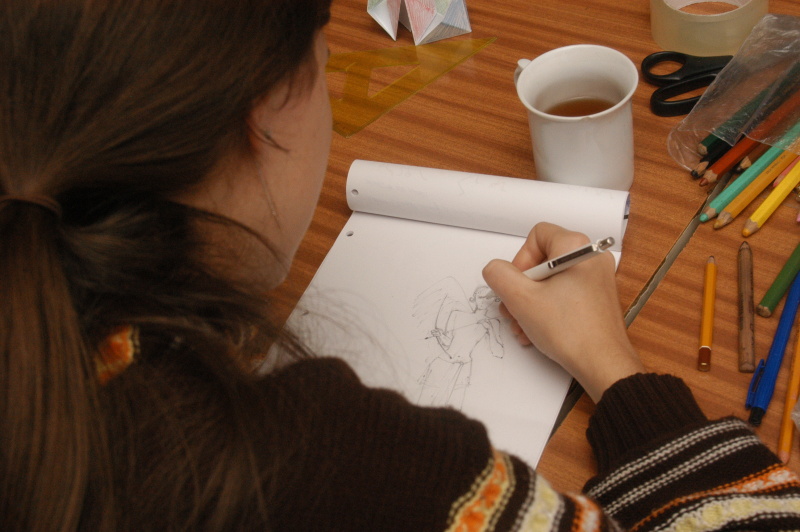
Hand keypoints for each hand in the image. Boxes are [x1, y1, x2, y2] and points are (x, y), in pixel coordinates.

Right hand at [482, 222, 643, 401]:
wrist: (602, 364)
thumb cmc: (570, 331)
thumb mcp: (521, 299)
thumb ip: (499, 275)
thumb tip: (495, 269)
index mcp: (577, 248)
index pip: (537, 236)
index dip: (520, 260)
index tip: (517, 285)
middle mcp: (591, 259)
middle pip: (542, 261)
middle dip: (522, 287)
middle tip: (514, 309)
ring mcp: (597, 280)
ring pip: (551, 282)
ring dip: (530, 303)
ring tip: (523, 326)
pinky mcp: (597, 299)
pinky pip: (564, 295)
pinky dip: (547, 309)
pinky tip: (537, 331)